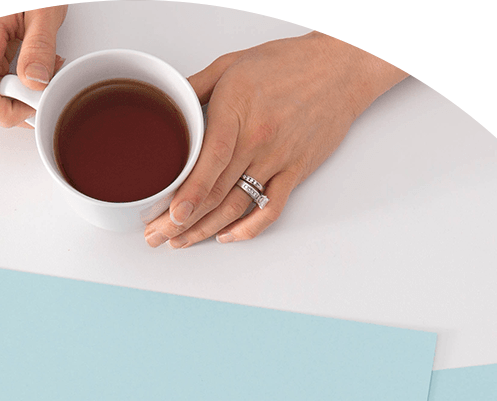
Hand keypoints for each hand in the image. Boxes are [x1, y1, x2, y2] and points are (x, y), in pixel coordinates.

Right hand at [0, 7, 67, 127]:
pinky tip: (19, 51)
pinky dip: (2, 67)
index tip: (32, 106)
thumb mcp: (42, 9)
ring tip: (34, 60)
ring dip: (10, 83)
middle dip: (16, 97)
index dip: (7, 113)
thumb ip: (40, 49)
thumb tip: (36, 85)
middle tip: (43, 81)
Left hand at [145, 32, 406, 247]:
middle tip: (157, 236)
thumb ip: (195, 86)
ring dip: (206, 230)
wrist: (339, 68)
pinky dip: (248, 228)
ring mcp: (278, 159)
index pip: (210, 160)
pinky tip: (226, 236)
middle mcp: (257, 139)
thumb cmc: (287, 64)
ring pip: (237, 206)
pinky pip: (270, 209)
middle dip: (182, 221)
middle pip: (216, 191)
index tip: (172, 215)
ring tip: (181, 241)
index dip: (191, 192)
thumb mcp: (233, 64)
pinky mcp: (295, 172)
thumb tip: (166, 102)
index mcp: (236, 111)